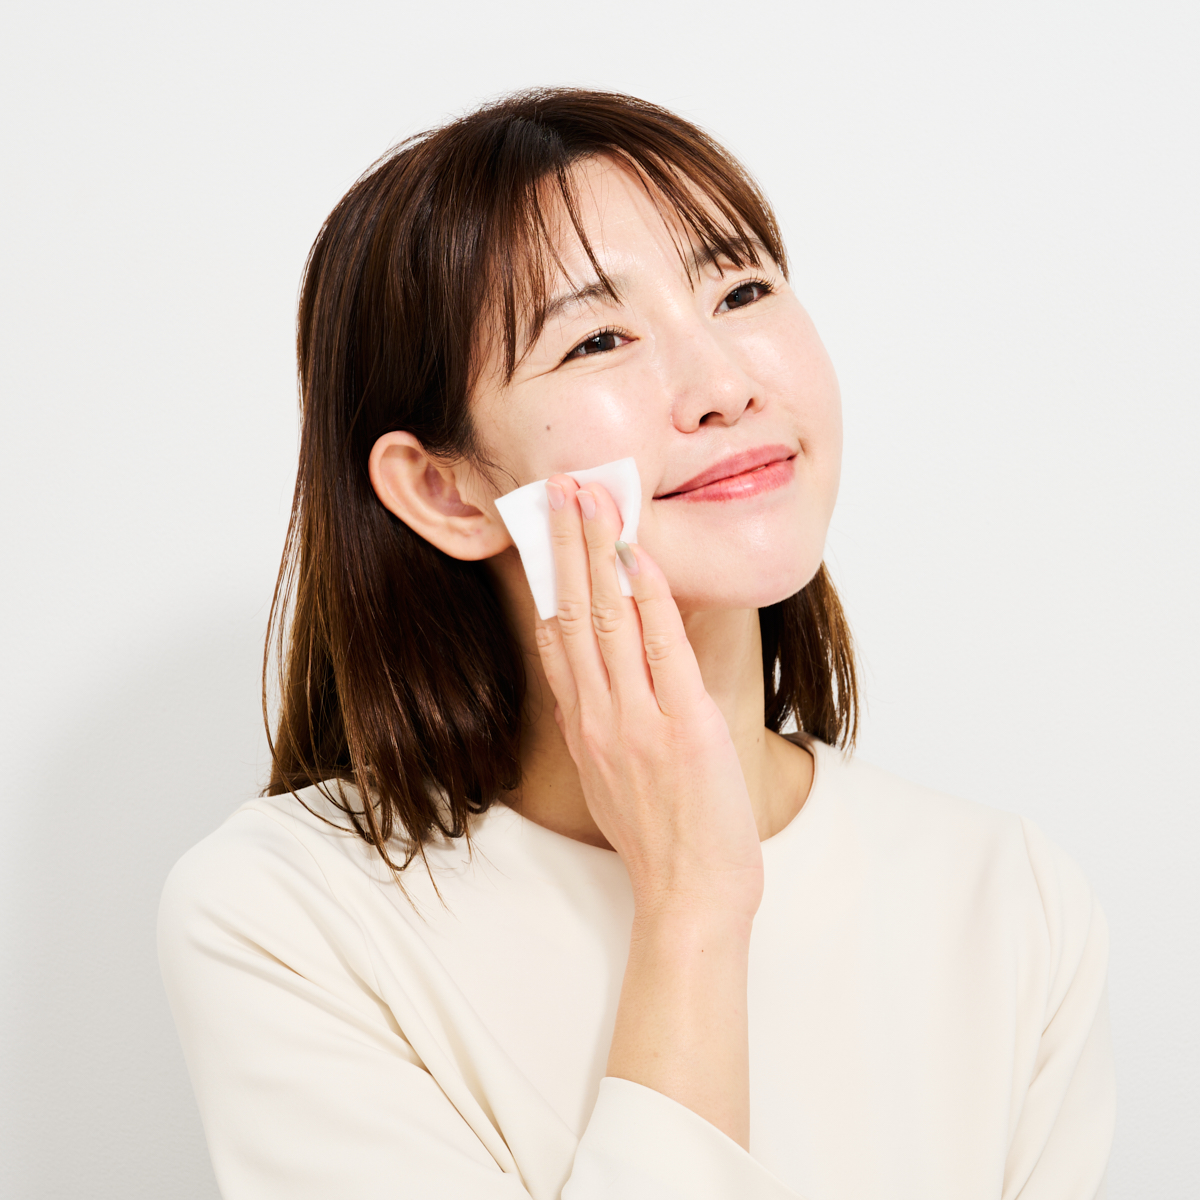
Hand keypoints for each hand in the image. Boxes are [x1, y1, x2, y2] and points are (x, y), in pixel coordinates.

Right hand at [533, 475, 763, 923]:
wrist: (689, 899)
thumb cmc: (661, 840)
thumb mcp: (614, 777)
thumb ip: (604, 724)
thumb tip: (604, 682)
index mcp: (584, 725)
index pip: (555, 635)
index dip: (548, 577)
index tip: (545, 531)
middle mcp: (599, 716)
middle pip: (571, 614)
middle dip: (566, 546)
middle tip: (561, 488)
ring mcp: (636, 720)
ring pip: (607, 619)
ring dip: (600, 554)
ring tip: (594, 500)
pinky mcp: (682, 727)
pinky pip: (661, 648)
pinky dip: (650, 597)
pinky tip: (641, 557)